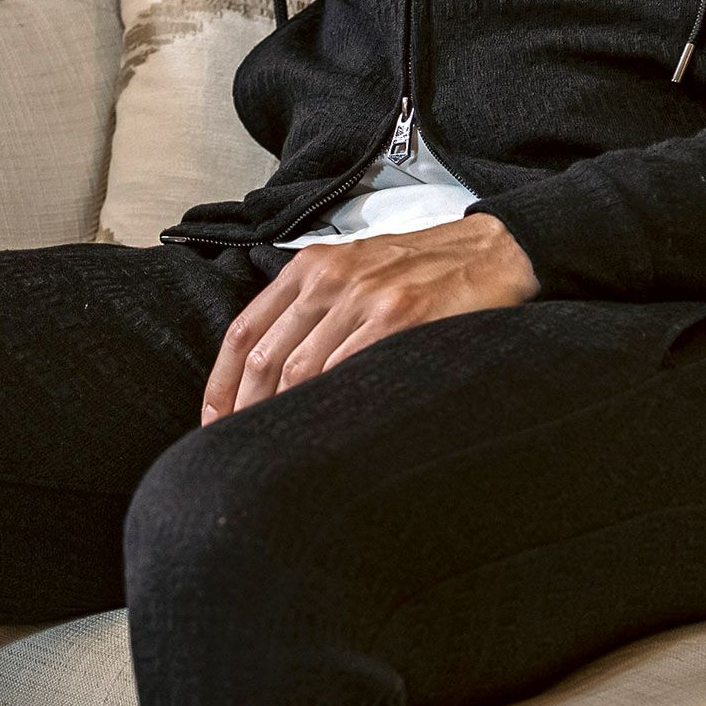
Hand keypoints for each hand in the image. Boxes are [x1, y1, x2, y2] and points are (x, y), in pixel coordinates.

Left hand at [200, 211, 538, 423]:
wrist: (491, 251)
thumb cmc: (421, 269)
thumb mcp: (356, 269)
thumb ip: (313, 306)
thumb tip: (269, 372)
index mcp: (313, 266)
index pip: (244, 330)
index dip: (222, 384)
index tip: (214, 422)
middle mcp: (332, 278)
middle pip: (266, 359)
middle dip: (246, 412)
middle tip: (240, 450)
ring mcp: (366, 298)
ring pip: (301, 371)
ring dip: (283, 418)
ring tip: (275, 453)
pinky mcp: (401, 318)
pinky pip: (348, 372)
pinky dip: (328, 406)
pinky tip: (322, 433)